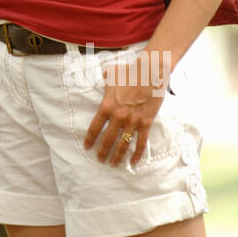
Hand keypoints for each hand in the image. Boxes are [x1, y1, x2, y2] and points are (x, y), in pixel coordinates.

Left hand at [83, 50, 167, 166]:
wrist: (150, 73)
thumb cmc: (129, 72)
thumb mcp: (111, 74)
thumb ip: (105, 78)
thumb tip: (103, 76)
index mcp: (106, 106)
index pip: (94, 128)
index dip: (90, 139)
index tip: (87, 147)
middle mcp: (118, 116)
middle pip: (107, 140)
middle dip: (102, 152)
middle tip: (99, 160)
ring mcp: (133, 122)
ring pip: (123, 145)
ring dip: (117, 156)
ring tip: (113, 164)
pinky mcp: (146, 124)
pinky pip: (141, 143)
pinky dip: (137, 154)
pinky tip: (133, 162)